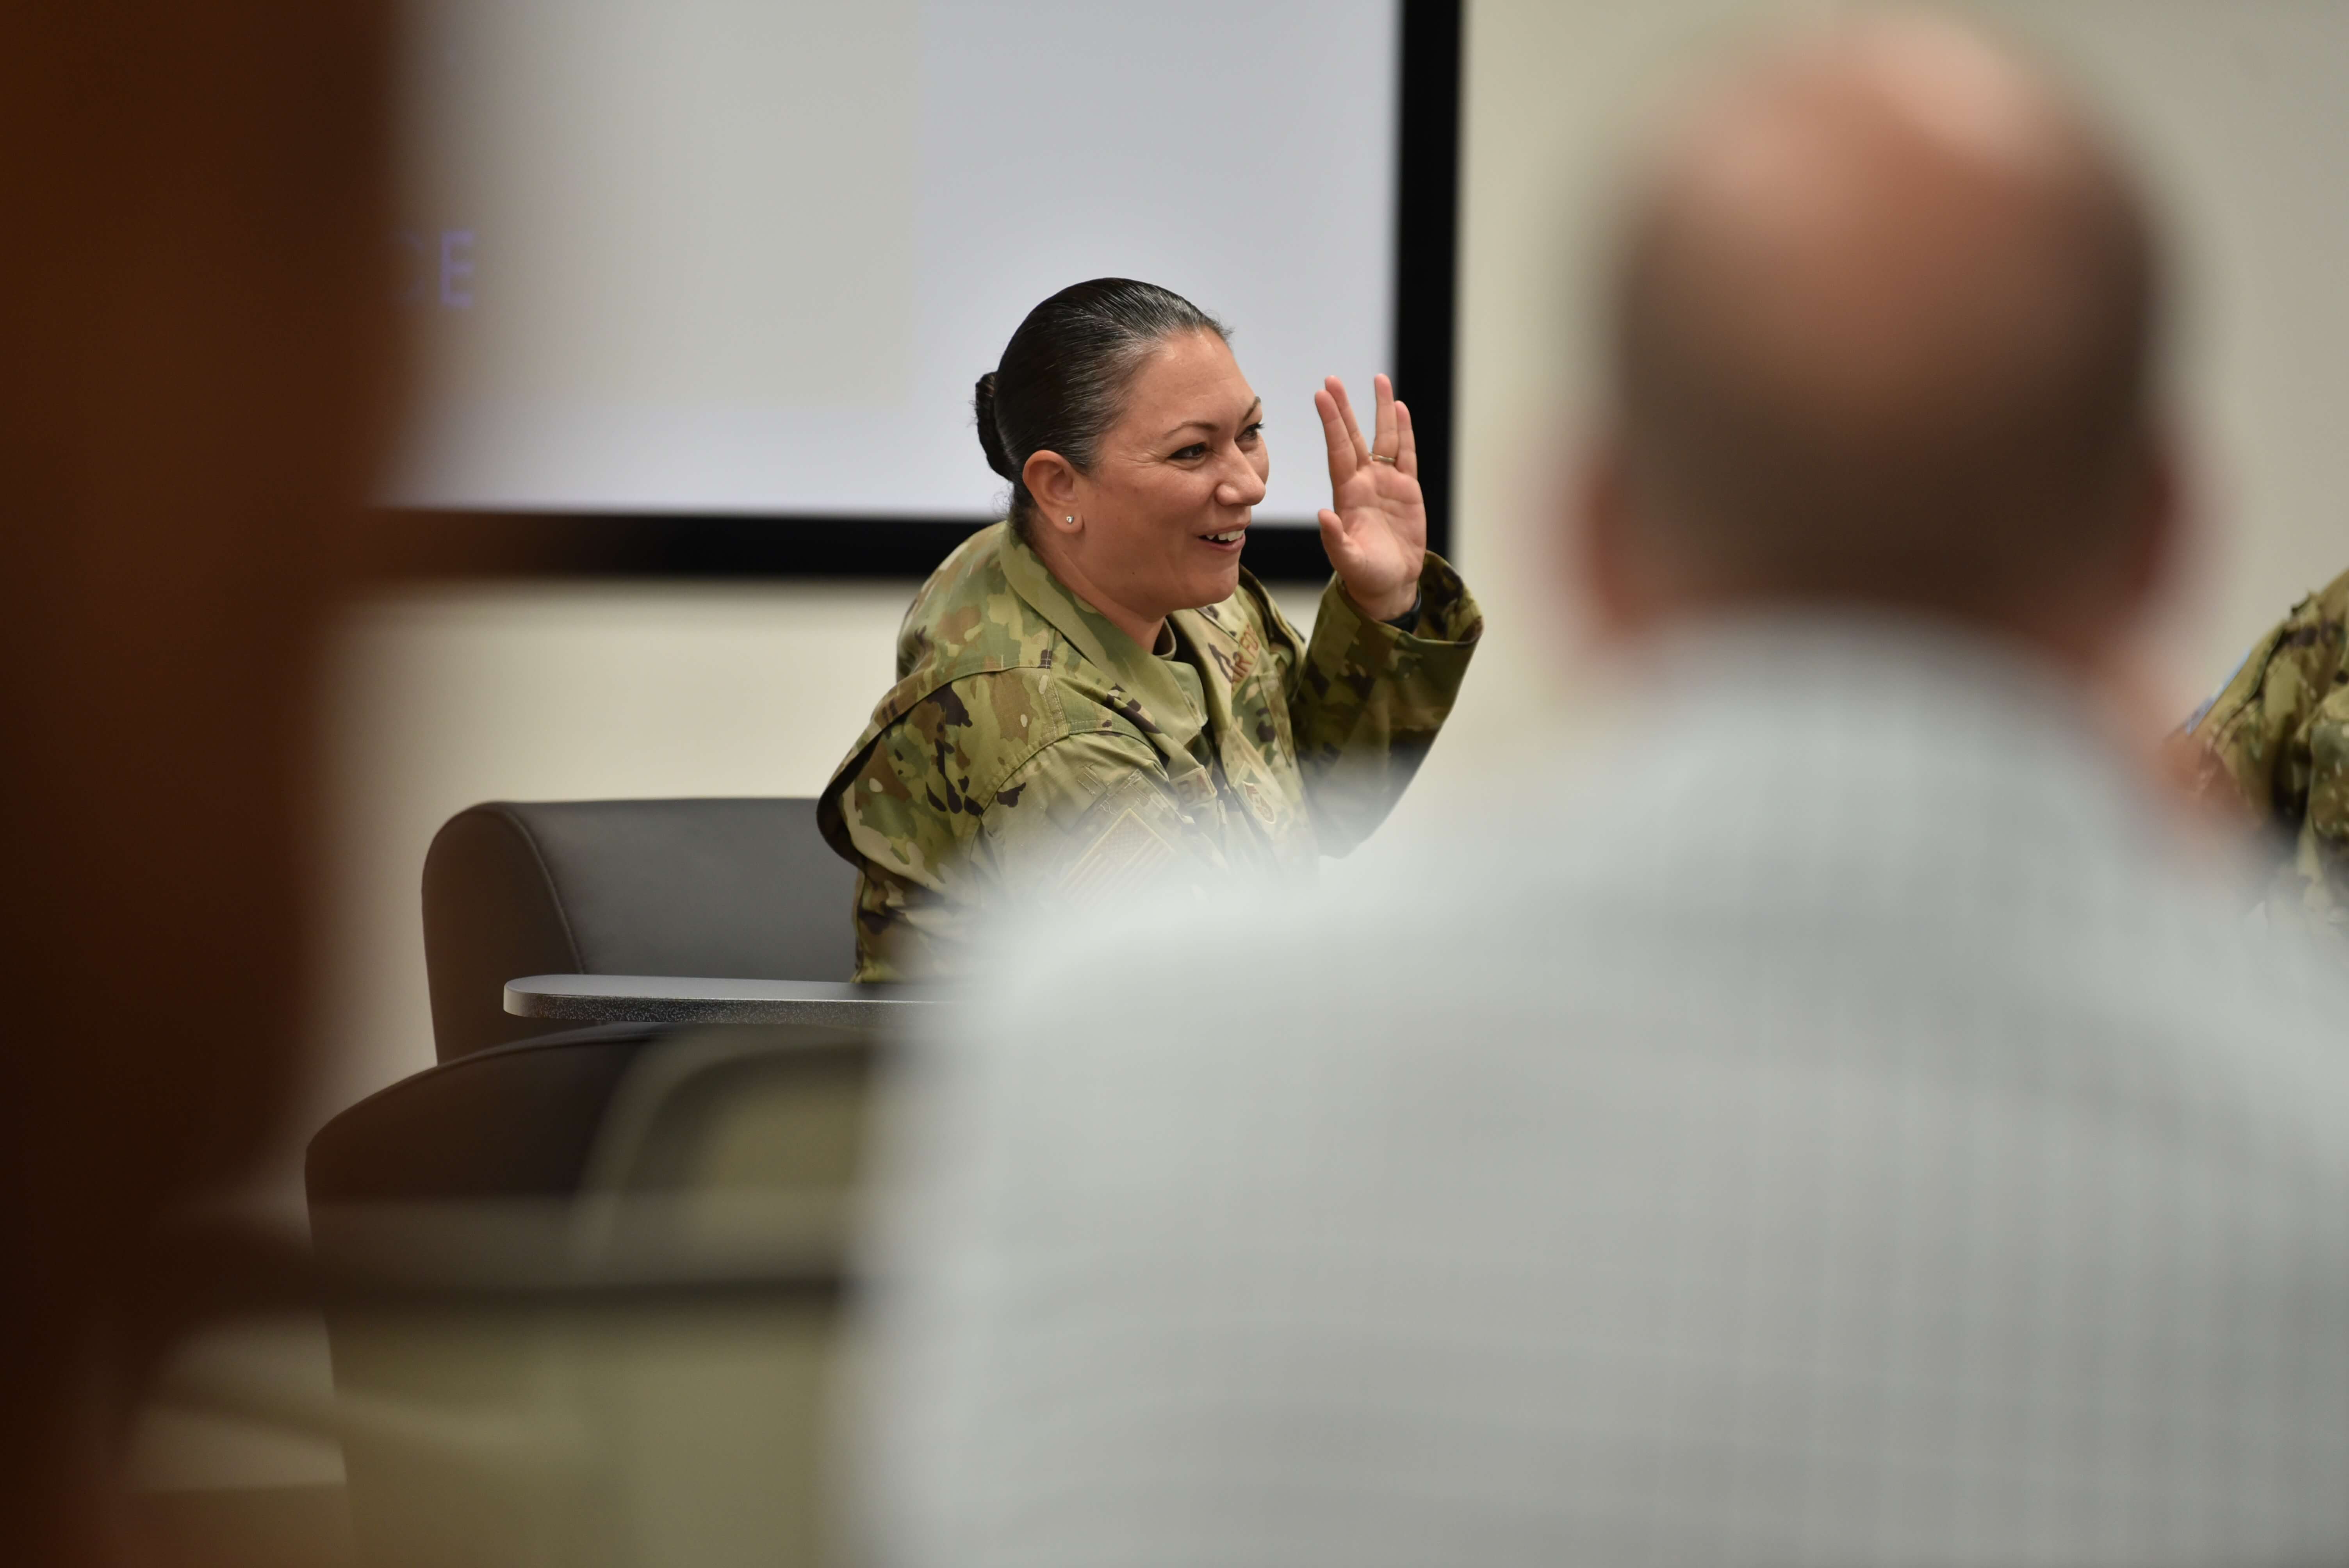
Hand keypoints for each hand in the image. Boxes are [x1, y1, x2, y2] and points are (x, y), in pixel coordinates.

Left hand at [1314, 373, 1425, 621]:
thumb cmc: (1364, 574)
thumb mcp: (1348, 560)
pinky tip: (1400, 409)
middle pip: (1354, 437)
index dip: (1331, 423)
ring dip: (1381, 410)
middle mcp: (1364, 482)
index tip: (1321, 396)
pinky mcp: (1407, 490)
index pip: (1337, 451)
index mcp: (1347, 495)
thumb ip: (1336, 539)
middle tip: (1333, 380)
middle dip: (1345, 408)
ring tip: (1379, 380)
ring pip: (1384, 439)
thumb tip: (1324, 515)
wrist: (1389, 584)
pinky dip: (1405, 432)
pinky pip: (1406, 455)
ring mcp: (1386, 484)